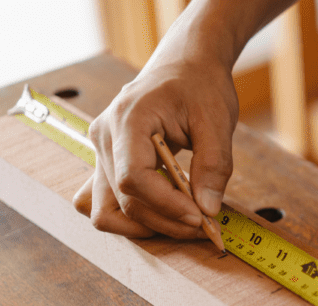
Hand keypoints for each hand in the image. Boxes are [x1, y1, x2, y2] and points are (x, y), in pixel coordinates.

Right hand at [74, 56, 237, 237]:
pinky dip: (134, 218)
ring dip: (145, 226)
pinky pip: (107, 204)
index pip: (132, 177)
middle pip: (122, 201)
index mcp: (128, 119)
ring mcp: (101, 153)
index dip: (166, 205)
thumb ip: (214, 166)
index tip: (200, 216)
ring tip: (184, 221)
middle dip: (165, 221)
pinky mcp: (108, 164)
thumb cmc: (200, 85)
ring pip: (104, 211)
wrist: (185, 66)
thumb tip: (208, 210)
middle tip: (205, 225)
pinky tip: (167, 212)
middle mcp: (104, 138)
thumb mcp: (217, 120)